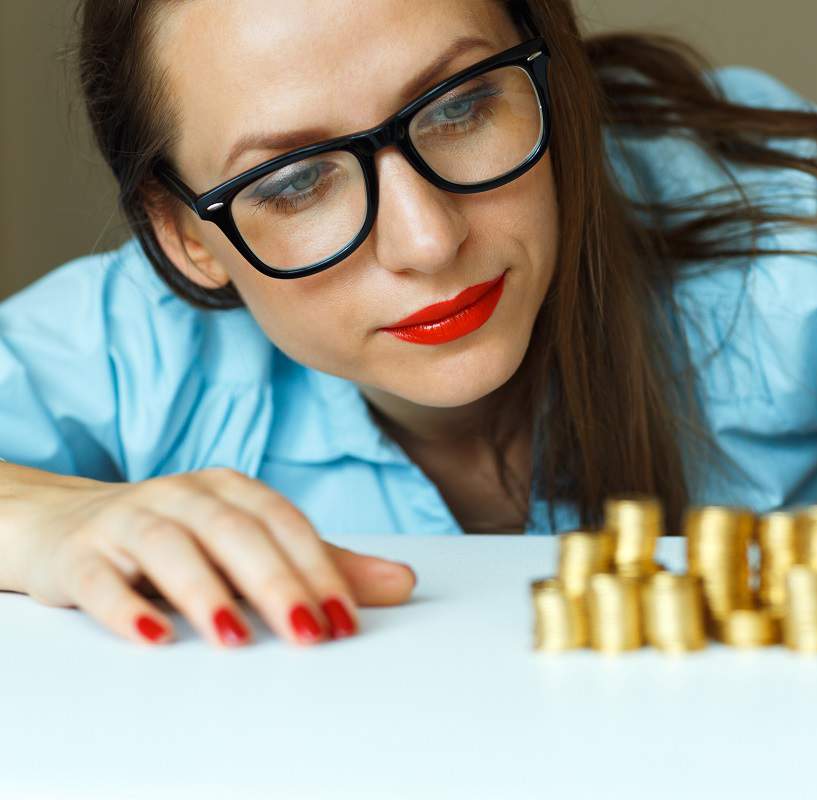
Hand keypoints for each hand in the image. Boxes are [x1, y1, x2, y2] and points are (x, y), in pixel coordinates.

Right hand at [10, 466, 415, 646]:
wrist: (62, 525)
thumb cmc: (177, 540)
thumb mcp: (250, 548)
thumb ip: (322, 566)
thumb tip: (403, 583)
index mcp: (232, 490)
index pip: (284, 524)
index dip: (318, 569)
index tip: (346, 619)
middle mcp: (183, 495)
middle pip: (235, 533)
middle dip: (276, 583)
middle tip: (308, 634)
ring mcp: (127, 521)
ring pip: (170, 548)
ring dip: (206, 594)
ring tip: (237, 638)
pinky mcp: (78, 555)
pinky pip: (99, 578)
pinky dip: (125, 607)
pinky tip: (153, 636)